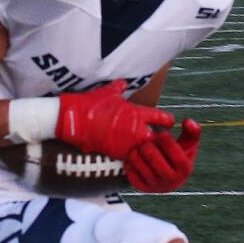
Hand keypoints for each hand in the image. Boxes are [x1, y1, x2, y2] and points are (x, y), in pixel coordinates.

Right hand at [56, 80, 173, 160]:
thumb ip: (119, 88)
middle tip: (161, 139)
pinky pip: (133, 159)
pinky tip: (135, 157)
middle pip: (159, 138)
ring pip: (148, 152)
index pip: (162, 118)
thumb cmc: (91, 104)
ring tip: (149, 151)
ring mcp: (128, 143)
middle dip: (161, 139)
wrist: (74, 121)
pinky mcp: (118, 154)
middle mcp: (136, 130)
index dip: (168, 121)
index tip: (169, 122)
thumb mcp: (107, 92)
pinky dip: (135, 158)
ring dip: (149, 150)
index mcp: (137, 113)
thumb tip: (123, 83)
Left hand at [125, 119, 201, 192]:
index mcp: (185, 169)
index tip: (162, 133)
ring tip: (138, 145)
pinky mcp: (143, 187)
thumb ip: (193, 130)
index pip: (177, 157)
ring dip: (138, 154)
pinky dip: (130, 164)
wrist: (168, 178)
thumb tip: (187, 121)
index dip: (169, 144)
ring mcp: (156, 185)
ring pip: (143, 169)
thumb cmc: (179, 154)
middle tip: (145, 137)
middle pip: (158, 163)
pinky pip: (133, 176)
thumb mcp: (189, 144)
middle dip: (150, 148)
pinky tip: (132, 154)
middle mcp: (171, 180)